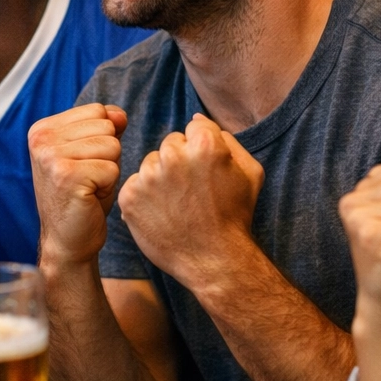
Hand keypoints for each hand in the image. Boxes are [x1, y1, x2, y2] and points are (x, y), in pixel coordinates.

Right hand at [28, 104, 127, 266]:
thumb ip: (105, 127)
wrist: (67, 240)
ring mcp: (51, 157)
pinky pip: (112, 168)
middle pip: (106, 126)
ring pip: (112, 146)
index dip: (102, 138)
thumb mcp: (92, 154)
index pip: (98, 110)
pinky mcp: (67, 176)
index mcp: (43, 128)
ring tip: (89, 187)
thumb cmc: (83, 196)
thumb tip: (119, 114)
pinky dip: (109, 186)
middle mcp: (42, 138)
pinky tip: (90, 198)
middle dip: (107, 154)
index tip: (84, 163)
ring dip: (109, 170)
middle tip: (88, 179)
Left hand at [115, 114, 263, 289]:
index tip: (206, 174)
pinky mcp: (130, 197)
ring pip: (151, 164)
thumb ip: (226, 138)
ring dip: (160, 178)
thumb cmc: (235, 216)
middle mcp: (173, 156)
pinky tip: (163, 214)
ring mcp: (148, 177)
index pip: (194, 129)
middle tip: (192, 192)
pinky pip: (135, 184)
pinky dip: (145, 198)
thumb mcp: (249, 172)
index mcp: (205, 145)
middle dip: (179, 162)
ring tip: (178, 206)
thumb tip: (196, 119)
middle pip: (170, 144)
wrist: (214, 260)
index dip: (202, 151)